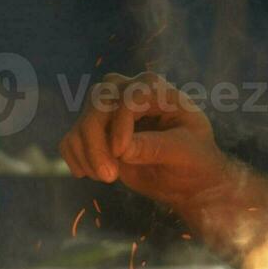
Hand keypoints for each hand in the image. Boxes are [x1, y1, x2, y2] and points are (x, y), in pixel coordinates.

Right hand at [58, 71, 231, 207]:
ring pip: (82, 122)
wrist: (188, 178)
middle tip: (109, 176)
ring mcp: (110, 111)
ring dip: (87, 153)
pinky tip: (91, 174)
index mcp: (156, 89)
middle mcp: (129, 92)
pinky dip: (75, 158)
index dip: (121, 124)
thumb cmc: (195, 159)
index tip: (122, 154)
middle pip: (98, 102)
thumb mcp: (185, 152)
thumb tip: (122, 150)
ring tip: (108, 178)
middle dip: (97, 140)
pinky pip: (72, 139)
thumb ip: (156, 147)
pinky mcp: (97, 133)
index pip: (129, 96)